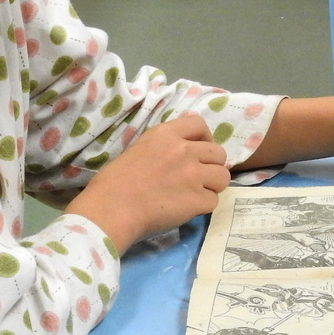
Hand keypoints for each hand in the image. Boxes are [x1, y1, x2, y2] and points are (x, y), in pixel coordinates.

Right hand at [65, 115, 229, 251]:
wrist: (110, 210)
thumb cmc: (113, 183)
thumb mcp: (137, 149)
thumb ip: (163, 147)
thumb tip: (180, 153)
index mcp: (165, 134)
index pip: (200, 125)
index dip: (204, 139)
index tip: (198, 152)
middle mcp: (184, 150)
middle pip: (218, 153)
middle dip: (211, 166)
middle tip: (197, 178)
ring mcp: (193, 175)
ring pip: (223, 177)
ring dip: (212, 186)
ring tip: (194, 195)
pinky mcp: (197, 199)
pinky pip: (213, 201)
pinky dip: (202, 207)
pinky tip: (186, 209)